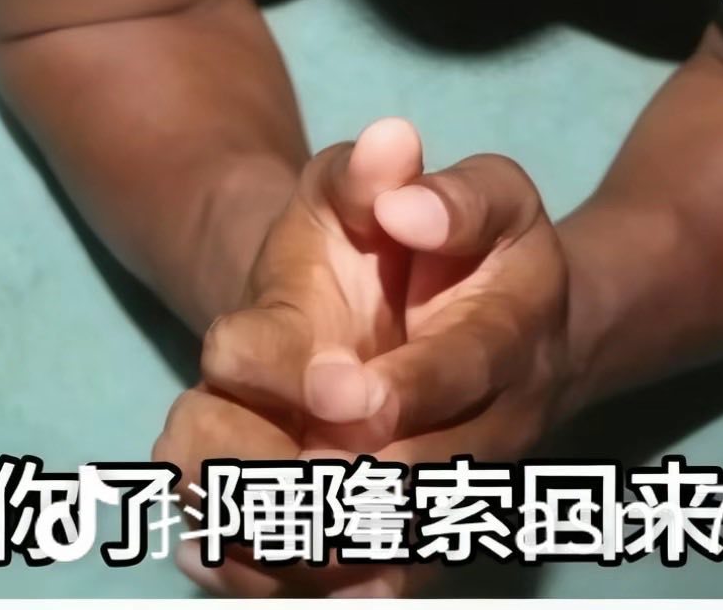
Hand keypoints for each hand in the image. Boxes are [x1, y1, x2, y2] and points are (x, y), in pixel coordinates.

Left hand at [156, 118, 577, 594]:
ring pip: (395, 540)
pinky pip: (367, 577)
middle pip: (435, 476)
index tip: (335, 390)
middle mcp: (497, 421)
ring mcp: (457, 482)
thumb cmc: (468, 242)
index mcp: (516, 328)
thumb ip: (435, 180)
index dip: (408, 386)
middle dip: (353, 479)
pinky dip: (290, 578)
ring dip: (310, 537)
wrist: (507, 322)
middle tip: (279, 467)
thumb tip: (393, 154)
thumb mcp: (470, 188)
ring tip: (220, 508)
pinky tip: (206, 553)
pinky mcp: (417, 529)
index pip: (470, 365)